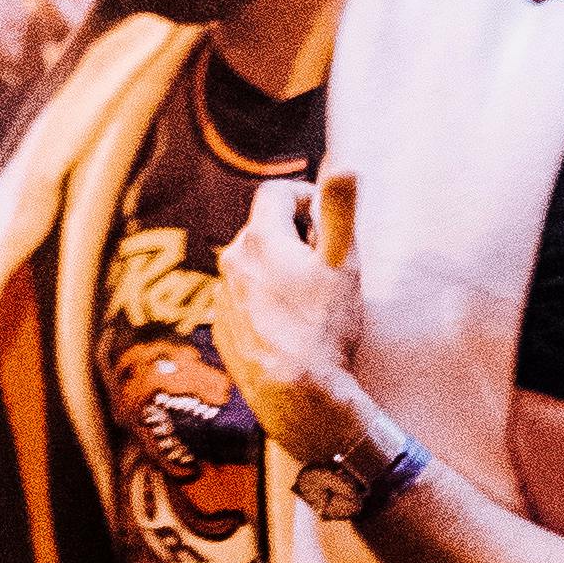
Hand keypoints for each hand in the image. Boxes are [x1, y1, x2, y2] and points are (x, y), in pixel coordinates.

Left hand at [213, 165, 369, 461]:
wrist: (296, 397)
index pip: (276, 193)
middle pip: (263, 229)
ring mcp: (221, 297)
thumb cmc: (324, 329)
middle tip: (326, 261)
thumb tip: (343, 165)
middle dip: (294, 235)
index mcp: (260, 238)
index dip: (305, 197)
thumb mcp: (342, 265)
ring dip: (277, 270)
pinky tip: (289, 326)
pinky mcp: (220, 328)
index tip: (327, 219)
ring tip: (310, 298)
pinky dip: (263, 301)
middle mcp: (231, 261)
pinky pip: (242, 300)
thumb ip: (339, 211)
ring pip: (252, 266)